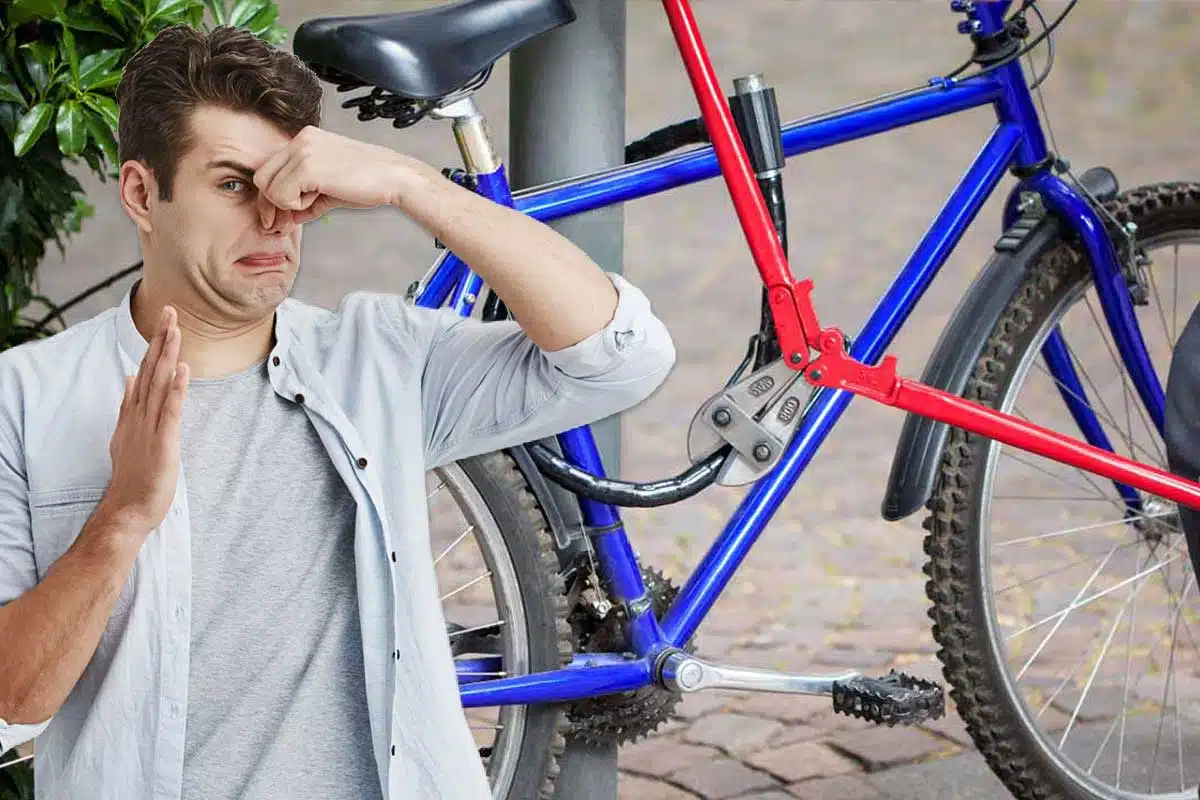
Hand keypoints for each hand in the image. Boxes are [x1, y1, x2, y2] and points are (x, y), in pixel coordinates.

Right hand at [100, 306, 189, 535]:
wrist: (127, 509)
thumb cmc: (133, 475)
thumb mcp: (127, 435)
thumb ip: (128, 406)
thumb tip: (129, 379)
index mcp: (133, 412)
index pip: (144, 371)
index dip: (154, 345)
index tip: (163, 321)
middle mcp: (139, 414)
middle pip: (151, 370)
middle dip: (161, 340)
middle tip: (170, 311)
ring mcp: (150, 427)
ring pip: (160, 384)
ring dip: (168, 356)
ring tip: (176, 330)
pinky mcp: (164, 442)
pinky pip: (171, 411)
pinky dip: (177, 389)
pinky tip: (183, 370)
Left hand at [253, 126, 408, 226]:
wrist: (395, 179)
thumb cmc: (370, 182)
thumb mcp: (331, 187)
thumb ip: (306, 197)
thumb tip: (286, 217)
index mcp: (306, 139)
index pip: (271, 169)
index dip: (273, 196)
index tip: (282, 216)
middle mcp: (301, 140)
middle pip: (262, 177)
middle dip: (272, 204)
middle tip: (288, 219)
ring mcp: (302, 151)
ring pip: (268, 188)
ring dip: (288, 204)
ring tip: (315, 201)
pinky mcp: (307, 166)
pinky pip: (282, 195)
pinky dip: (296, 206)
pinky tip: (319, 198)